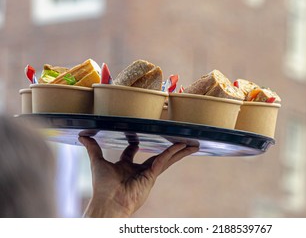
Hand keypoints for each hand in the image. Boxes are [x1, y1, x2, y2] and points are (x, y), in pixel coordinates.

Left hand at [78, 136, 197, 217]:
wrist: (107, 202)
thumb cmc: (102, 187)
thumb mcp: (97, 161)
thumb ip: (93, 148)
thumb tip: (82, 135)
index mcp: (126, 168)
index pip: (132, 155)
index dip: (133, 146)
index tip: (135, 140)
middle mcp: (139, 171)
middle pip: (159, 156)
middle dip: (171, 150)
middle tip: (182, 141)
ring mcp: (148, 174)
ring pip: (167, 159)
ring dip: (180, 152)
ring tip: (193, 145)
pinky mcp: (152, 176)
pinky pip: (164, 160)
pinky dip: (172, 152)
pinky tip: (182, 145)